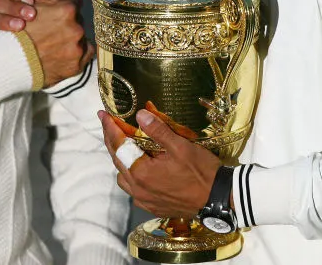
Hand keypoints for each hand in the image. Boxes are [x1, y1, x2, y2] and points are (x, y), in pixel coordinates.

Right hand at [24, 0, 94, 86]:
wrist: (10, 66)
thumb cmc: (16, 33)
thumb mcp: (23, 5)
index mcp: (66, 9)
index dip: (62, 4)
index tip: (54, 10)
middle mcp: (76, 28)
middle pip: (77, 18)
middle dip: (66, 22)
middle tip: (52, 28)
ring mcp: (78, 48)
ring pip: (81, 36)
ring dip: (71, 38)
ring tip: (54, 42)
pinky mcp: (77, 65)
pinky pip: (84, 54)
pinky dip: (75, 53)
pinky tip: (61, 54)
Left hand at [99, 107, 220, 217]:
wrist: (219, 199)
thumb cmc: (201, 171)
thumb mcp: (181, 146)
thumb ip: (158, 131)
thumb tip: (140, 115)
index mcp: (142, 173)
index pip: (119, 146)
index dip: (110, 128)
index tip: (103, 114)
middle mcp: (138, 189)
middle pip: (117, 161)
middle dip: (112, 141)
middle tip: (110, 124)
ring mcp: (145, 201)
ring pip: (123, 177)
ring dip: (122, 161)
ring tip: (127, 145)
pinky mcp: (153, 207)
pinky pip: (134, 190)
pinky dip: (132, 177)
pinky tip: (142, 168)